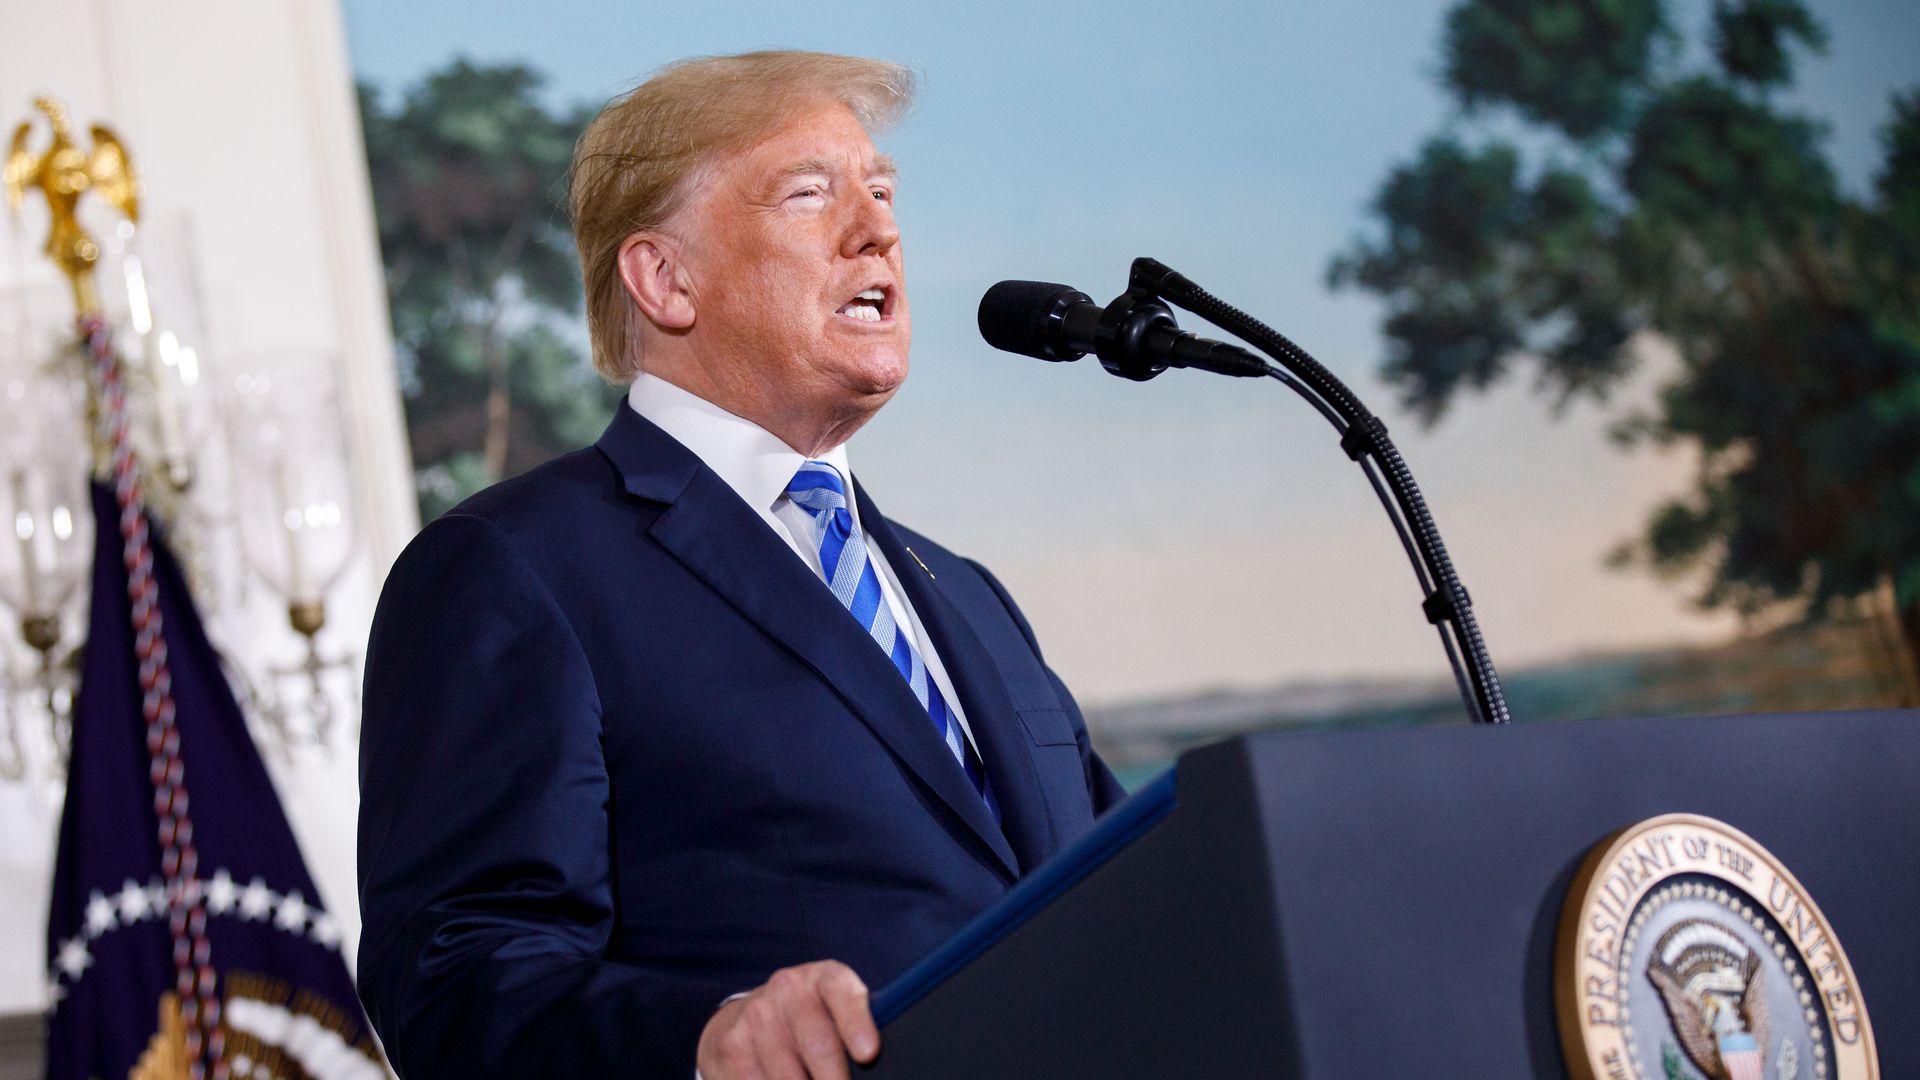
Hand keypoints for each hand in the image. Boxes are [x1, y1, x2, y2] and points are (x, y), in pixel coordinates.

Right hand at [696, 960, 879, 1078]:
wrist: (748, 1014)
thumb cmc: (810, 1017)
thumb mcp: (836, 1009)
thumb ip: (859, 1027)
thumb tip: (874, 1059)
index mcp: (823, 977)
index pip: (842, 992)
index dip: (856, 1023)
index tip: (868, 1054)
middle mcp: (787, 990)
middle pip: (817, 1042)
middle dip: (834, 1078)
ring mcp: (756, 1016)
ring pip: (787, 1074)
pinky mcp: (732, 1046)